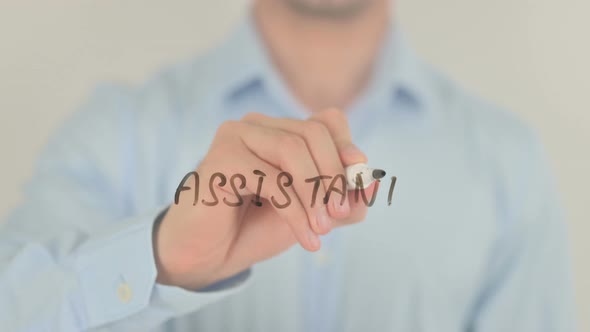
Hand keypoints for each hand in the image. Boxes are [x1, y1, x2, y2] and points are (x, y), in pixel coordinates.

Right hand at [153, 109, 376, 289]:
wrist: (208, 255)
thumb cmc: (256, 228)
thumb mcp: (312, 213)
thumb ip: (344, 200)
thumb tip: (375, 183)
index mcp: (279, 130)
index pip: (327, 121)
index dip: (347, 150)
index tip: (357, 188)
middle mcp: (258, 125)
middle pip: (314, 132)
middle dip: (334, 176)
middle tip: (338, 215)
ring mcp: (236, 136)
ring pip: (293, 149)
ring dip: (316, 193)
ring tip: (321, 229)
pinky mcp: (221, 158)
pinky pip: (273, 179)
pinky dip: (297, 212)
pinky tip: (307, 239)